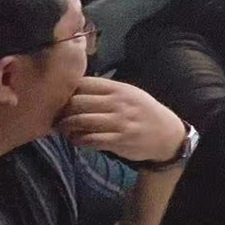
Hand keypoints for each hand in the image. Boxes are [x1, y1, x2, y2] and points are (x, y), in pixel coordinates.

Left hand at [58, 78, 187, 163]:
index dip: (66, 90)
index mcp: (118, 89)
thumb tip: (73, 89)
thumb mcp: (129, 94)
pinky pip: (90, 140)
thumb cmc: (143, 113)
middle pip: (76, 102)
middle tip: (56, 116)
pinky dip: (78, 140)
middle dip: (61, 110)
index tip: (59, 98)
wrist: (168, 135)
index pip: (83, 83)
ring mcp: (119, 122)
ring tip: (62, 129)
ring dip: (66, 127)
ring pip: (80, 121)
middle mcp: (118, 103)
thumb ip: (105, 91)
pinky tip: (76, 140)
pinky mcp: (119, 140)